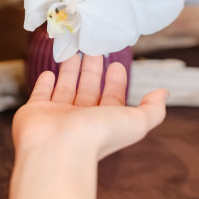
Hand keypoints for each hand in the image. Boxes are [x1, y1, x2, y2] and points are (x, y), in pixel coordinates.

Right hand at [12, 54, 168, 159]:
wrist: (58, 149)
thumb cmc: (97, 136)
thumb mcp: (136, 122)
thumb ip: (153, 109)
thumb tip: (164, 93)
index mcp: (103, 122)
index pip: (112, 98)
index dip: (116, 81)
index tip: (117, 63)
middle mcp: (80, 119)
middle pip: (88, 90)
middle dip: (92, 71)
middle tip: (94, 49)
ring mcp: (56, 115)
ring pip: (65, 88)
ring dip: (70, 71)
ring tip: (73, 52)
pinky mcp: (34, 111)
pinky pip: (40, 94)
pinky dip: (45, 83)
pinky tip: (49, 72)